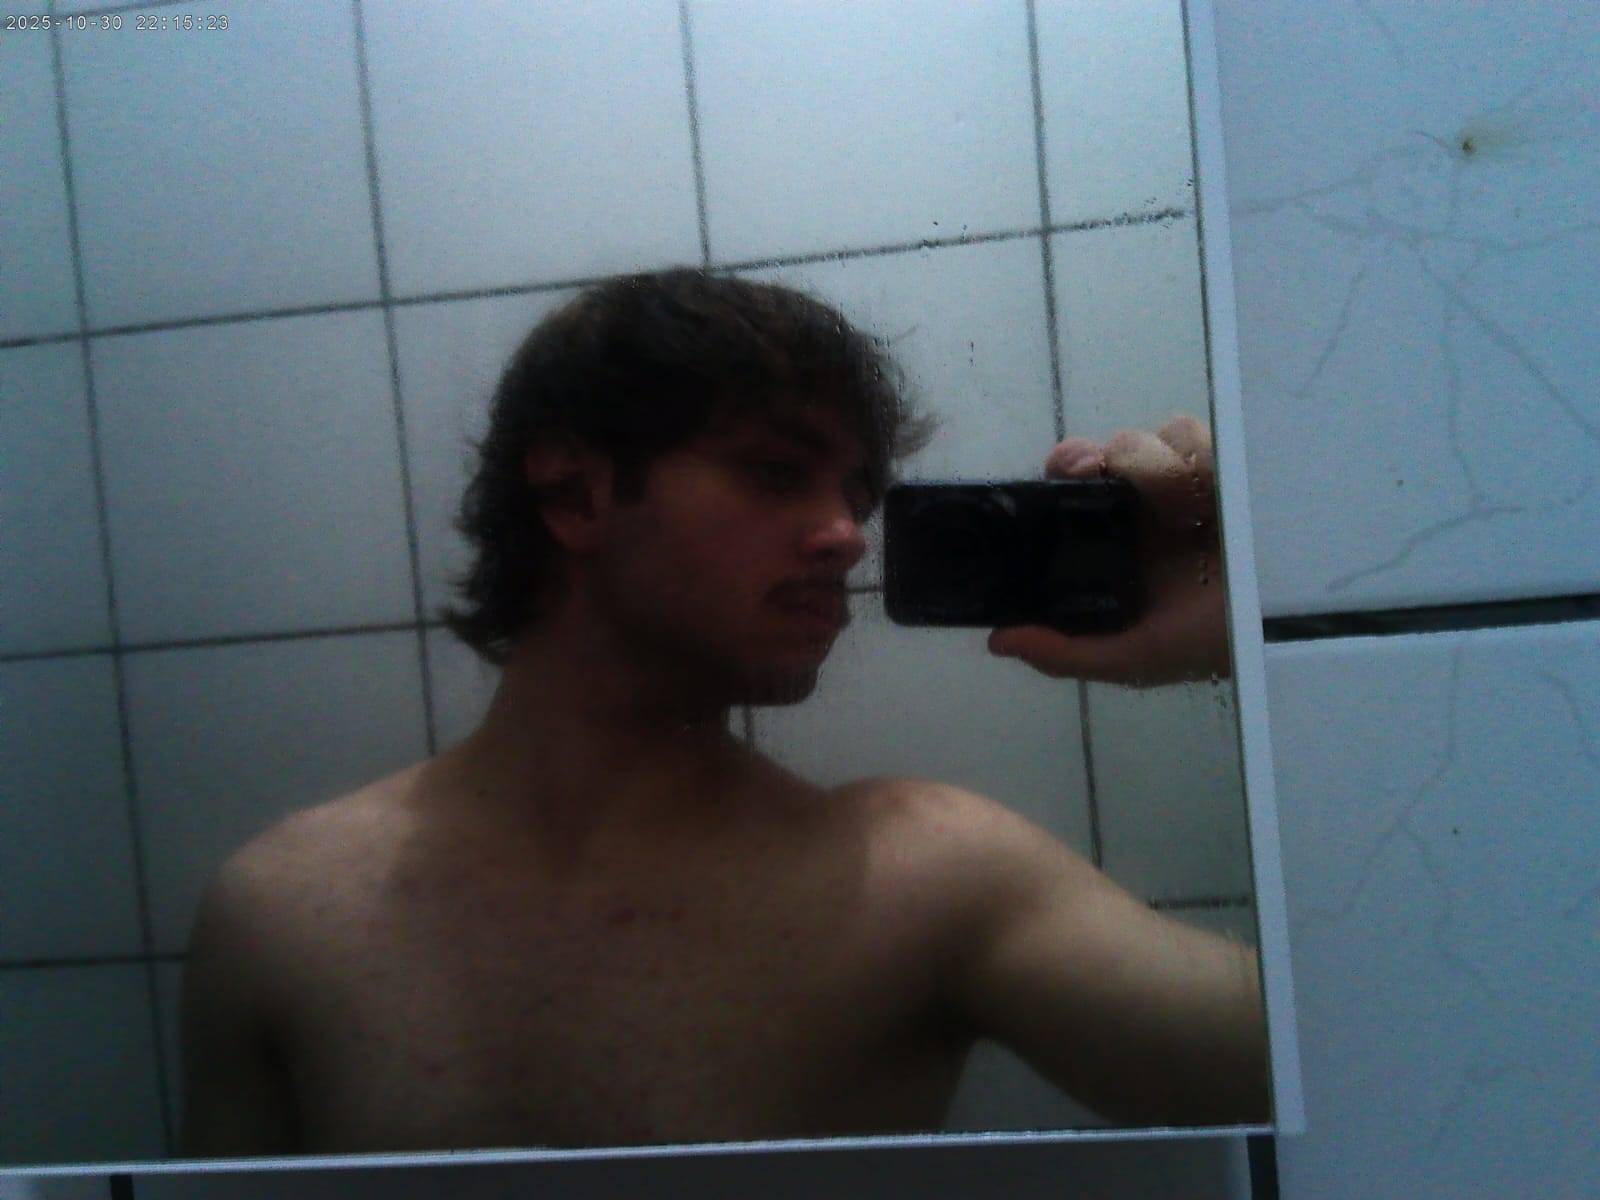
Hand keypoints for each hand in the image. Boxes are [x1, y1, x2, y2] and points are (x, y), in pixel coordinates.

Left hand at [987, 414, 1230, 687]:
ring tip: (1176, 505)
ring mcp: (1190, 481)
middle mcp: (1151, 509)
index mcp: (1121, 545)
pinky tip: (1208, 492)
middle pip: (1104, 452)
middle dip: (1092, 456)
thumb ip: (1067, 653)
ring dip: (1149, 464)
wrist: (1298, 618)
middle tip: (1091, 470)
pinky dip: (1193, 454)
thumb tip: (998, 641)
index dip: (1060, 473)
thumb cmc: (1218, 643)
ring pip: (1146, 438)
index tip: (1062, 474)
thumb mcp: (1139, 658)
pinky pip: (1193, 433)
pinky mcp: (1228, 460)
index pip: (1074, 488)